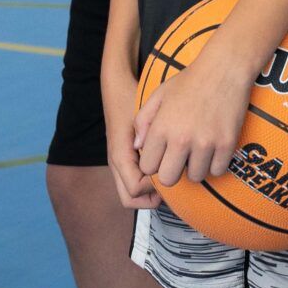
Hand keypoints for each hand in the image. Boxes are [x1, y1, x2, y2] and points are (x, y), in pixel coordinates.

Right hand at [101, 62, 158, 209]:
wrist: (116, 87)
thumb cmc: (130, 97)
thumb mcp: (143, 113)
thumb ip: (152, 136)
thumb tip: (165, 162)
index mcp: (120, 155)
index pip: (136, 189)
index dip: (155, 187)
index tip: (170, 170)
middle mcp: (116, 164)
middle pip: (130, 200)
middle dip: (151, 198)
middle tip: (171, 182)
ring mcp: (118, 164)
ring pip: (130, 195)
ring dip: (149, 193)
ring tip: (168, 177)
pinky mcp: (124, 160)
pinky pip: (132, 183)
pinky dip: (147, 184)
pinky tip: (163, 168)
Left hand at [133, 50, 255, 188]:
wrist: (224, 68)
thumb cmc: (189, 81)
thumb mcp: (159, 95)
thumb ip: (143, 121)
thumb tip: (137, 146)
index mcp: (161, 127)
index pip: (148, 167)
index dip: (154, 162)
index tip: (162, 154)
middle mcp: (181, 138)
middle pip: (168, 179)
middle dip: (172, 171)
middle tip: (179, 157)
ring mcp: (205, 143)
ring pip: (195, 177)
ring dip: (195, 167)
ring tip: (198, 150)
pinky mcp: (226, 144)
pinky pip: (217, 171)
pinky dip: (215, 164)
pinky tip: (213, 149)